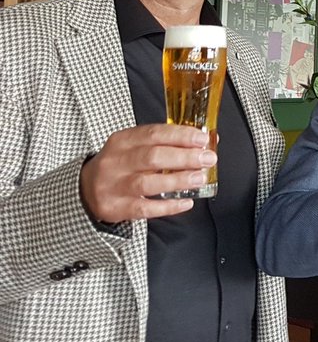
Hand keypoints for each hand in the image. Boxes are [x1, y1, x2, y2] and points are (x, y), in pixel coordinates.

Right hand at [79, 124, 215, 221]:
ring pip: (147, 182)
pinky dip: (168, 206)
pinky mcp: (115, 207)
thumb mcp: (135, 147)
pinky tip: (186, 202)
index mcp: (123, 140)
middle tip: (208, 159)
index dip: (180, 136)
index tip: (202, 139)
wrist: (85, 189)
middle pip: (152, 157)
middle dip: (184, 157)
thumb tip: (204, 141)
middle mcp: (115, 161)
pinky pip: (145, 208)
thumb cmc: (120, 165)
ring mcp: (114, 186)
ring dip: (178, 180)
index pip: (154, 133)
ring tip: (200, 178)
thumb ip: (166, 143)